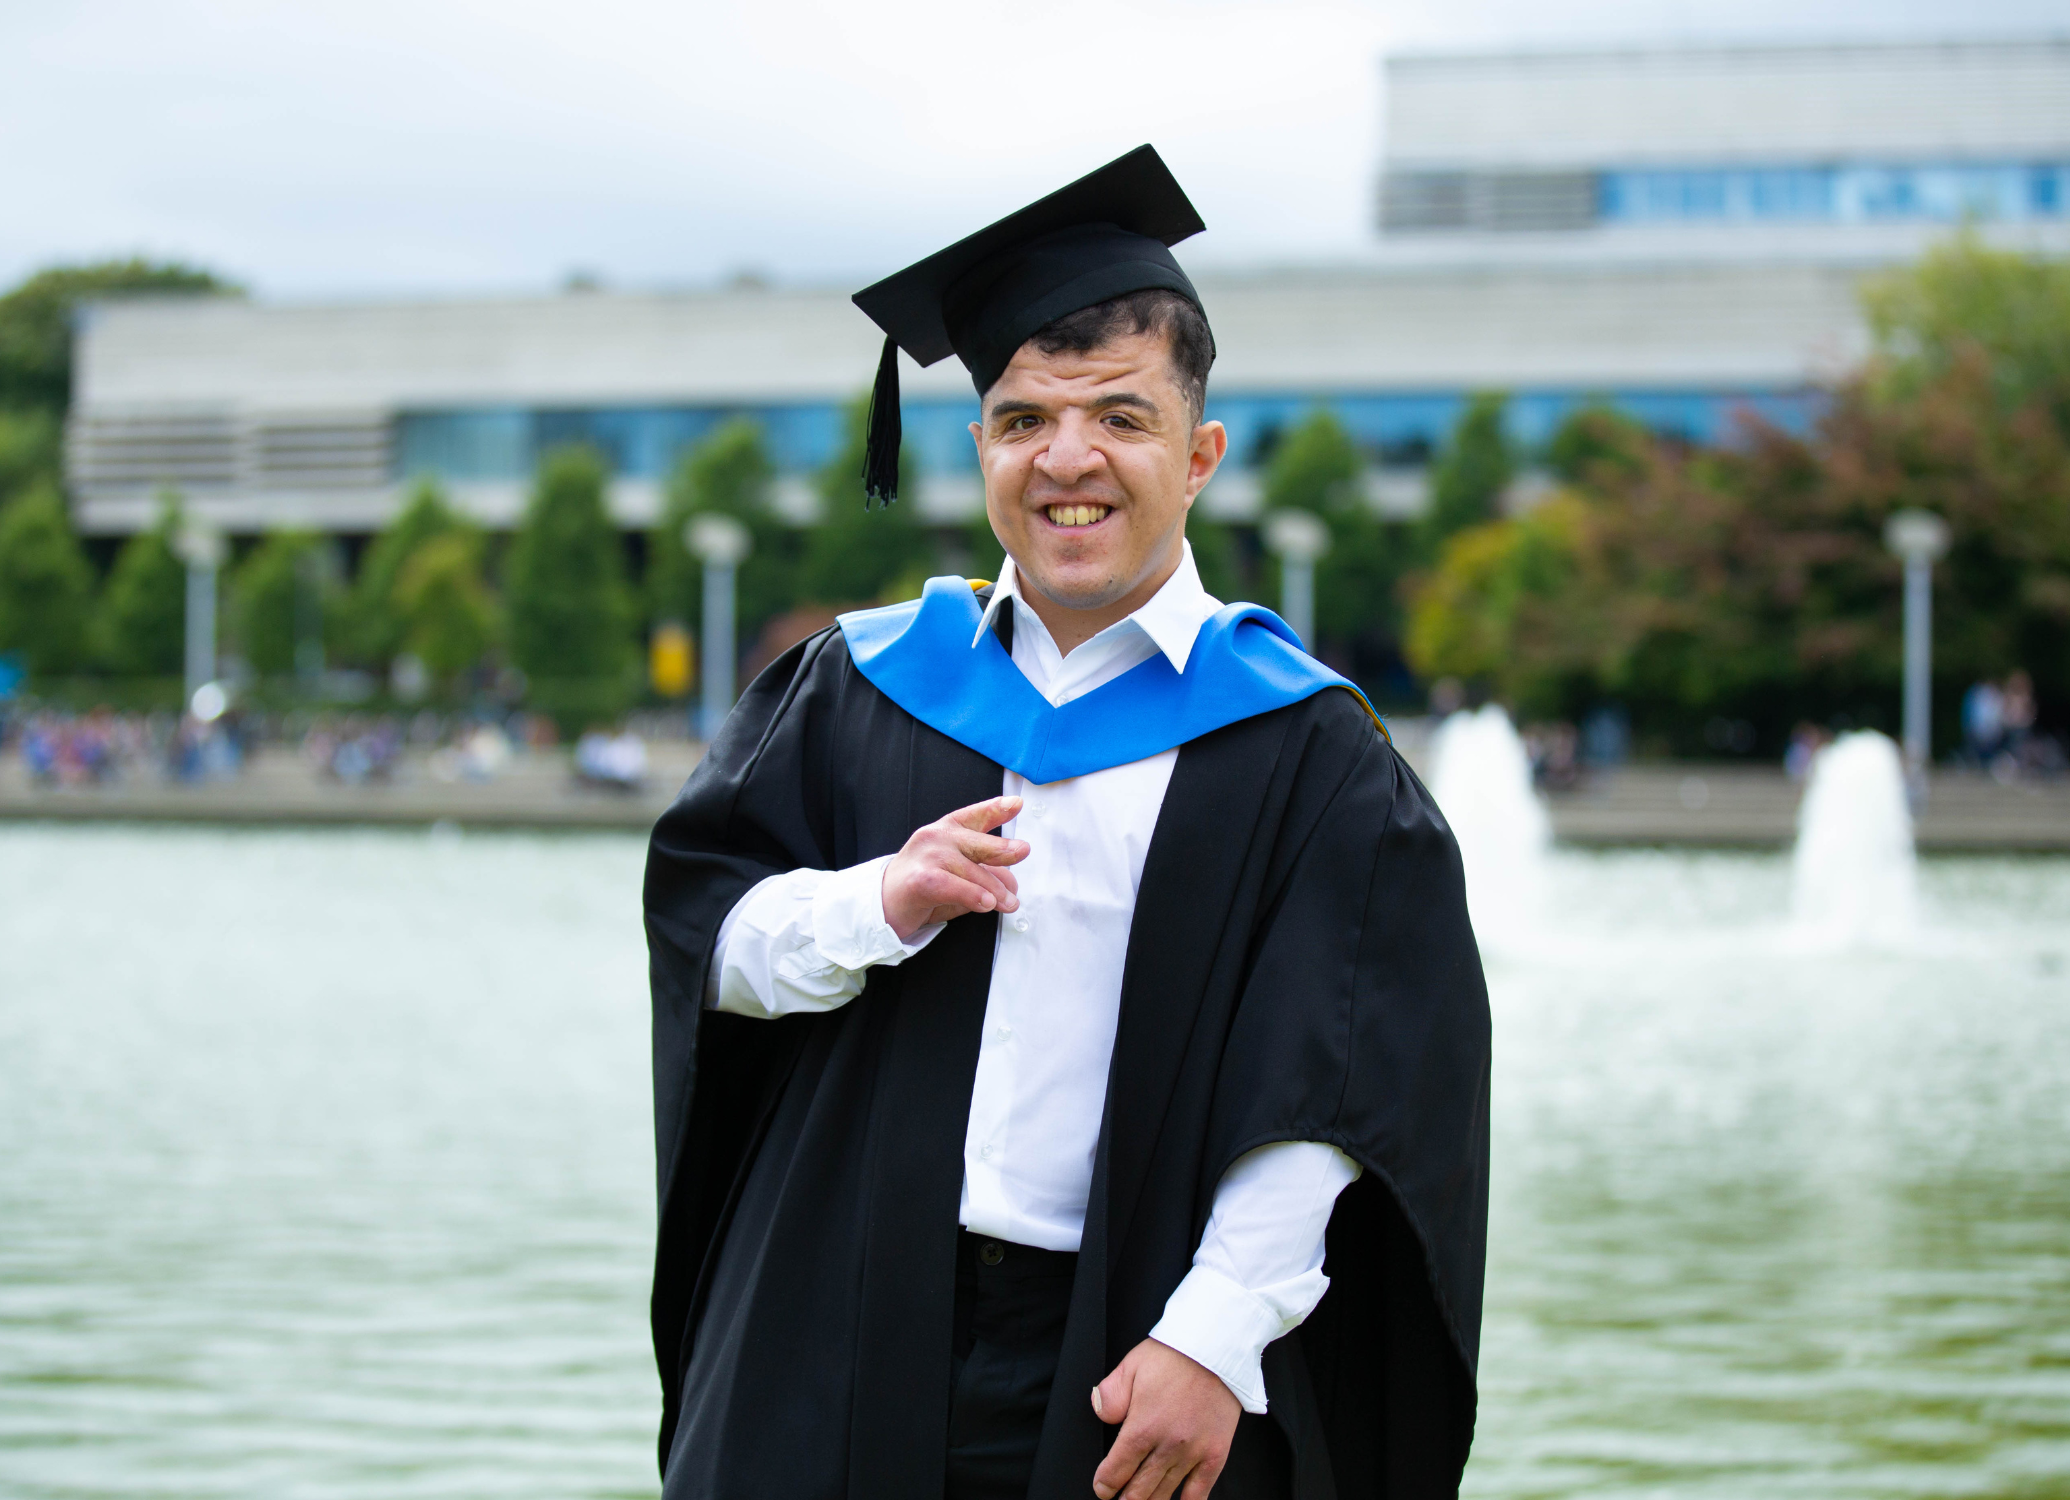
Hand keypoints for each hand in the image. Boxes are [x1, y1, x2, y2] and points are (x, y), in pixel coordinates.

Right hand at [880, 795, 1029, 940]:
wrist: (881, 905)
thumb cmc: (921, 887)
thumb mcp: (957, 877)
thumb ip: (983, 875)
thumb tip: (1012, 885)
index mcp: (945, 831)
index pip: (974, 816)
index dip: (996, 809)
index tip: (1016, 804)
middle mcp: (936, 837)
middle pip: (978, 842)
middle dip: (1003, 848)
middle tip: (1023, 851)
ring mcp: (927, 856)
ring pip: (972, 871)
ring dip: (995, 890)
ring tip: (1009, 903)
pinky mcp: (921, 880)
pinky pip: (956, 887)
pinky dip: (975, 896)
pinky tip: (986, 904)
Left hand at [1090, 1339, 1240, 1499]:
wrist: (1215, 1348)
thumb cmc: (1173, 1355)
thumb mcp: (1130, 1367)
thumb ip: (1109, 1395)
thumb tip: (1100, 1414)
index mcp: (1142, 1427)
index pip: (1116, 1470)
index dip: (1105, 1484)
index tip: (1102, 1488)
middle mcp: (1167, 1446)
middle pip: (1139, 1489)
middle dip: (1125, 1499)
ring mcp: (1193, 1453)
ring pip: (1165, 1493)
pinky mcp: (1215, 1455)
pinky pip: (1200, 1492)